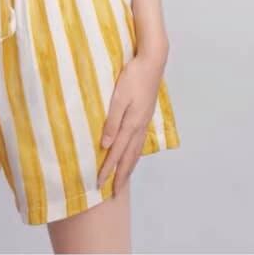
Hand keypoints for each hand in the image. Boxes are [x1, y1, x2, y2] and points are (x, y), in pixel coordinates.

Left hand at [97, 53, 163, 195]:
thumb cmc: (133, 76)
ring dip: (129, 166)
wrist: (153, 61)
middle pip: (129, 157)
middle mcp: (140, 126)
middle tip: (114, 193)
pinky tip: (133, 154)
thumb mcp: (119, 97)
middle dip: (120, 175)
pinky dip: (135, 154)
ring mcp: (145, 121)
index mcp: (132, 123)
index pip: (117, 152)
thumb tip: (106, 145)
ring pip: (136, 150)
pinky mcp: (146, 114)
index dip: (108, 169)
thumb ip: (112, 121)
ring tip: (123, 178)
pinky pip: (140, 141)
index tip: (99, 183)